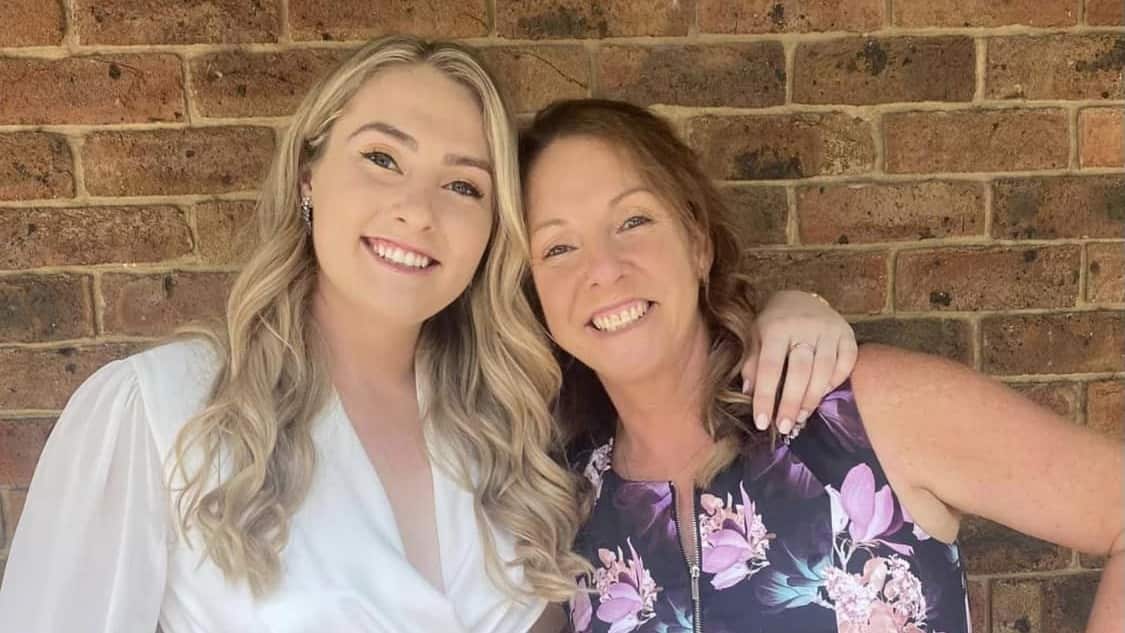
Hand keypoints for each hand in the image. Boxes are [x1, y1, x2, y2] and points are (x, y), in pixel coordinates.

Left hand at [740, 290, 856, 433]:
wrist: (800, 299)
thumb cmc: (773, 324)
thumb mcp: (755, 338)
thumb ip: (751, 364)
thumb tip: (749, 393)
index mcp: (776, 328)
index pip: (770, 367)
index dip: (766, 396)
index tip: (762, 422)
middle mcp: (804, 327)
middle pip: (800, 371)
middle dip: (791, 403)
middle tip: (784, 427)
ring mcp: (829, 330)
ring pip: (824, 370)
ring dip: (812, 398)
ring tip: (800, 417)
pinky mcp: (848, 334)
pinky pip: (846, 364)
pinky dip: (836, 382)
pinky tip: (823, 395)